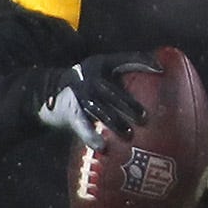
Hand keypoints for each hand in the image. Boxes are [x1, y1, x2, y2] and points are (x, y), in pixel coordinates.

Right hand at [38, 53, 155, 151]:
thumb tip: (156, 79)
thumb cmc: (84, 87)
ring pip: (100, 111)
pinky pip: (83, 126)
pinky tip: (102, 147)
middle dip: (129, 105)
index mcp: (100, 65)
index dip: (143, 62)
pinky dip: (92, 137)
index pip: (124, 60)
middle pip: (113, 92)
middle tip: (144, 118)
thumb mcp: (99, 73)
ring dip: (115, 123)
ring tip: (129, 135)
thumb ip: (122, 75)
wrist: (47, 95)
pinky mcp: (70, 112)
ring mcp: (79, 95)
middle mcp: (89, 78)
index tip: (161, 69)